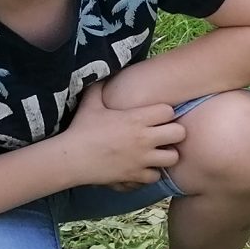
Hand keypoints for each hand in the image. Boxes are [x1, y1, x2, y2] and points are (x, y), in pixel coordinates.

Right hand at [62, 83, 185, 189]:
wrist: (70, 158)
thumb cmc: (80, 129)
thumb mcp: (90, 103)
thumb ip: (100, 87)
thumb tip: (105, 72)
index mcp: (137, 118)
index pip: (169, 111)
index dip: (166, 113)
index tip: (158, 116)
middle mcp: (144, 139)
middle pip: (179, 134)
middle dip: (174, 133)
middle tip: (164, 134)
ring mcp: (141, 160)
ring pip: (173, 158)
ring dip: (166, 155)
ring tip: (157, 152)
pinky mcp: (135, 176)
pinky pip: (155, 177)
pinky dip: (151, 173)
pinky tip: (143, 167)